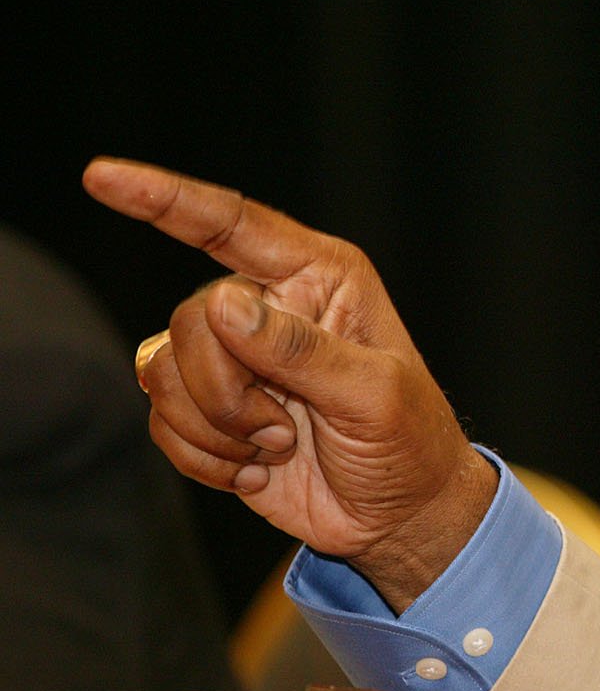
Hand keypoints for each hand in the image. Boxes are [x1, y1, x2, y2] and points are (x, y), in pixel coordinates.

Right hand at [83, 157, 492, 609]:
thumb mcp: (374, 395)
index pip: (232, 223)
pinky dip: (202, 456)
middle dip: (225, 389)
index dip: (164, 198)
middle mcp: (270, 304)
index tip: (100, 176)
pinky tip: (257, 468)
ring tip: (279, 446)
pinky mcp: (208, 407)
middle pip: (190, 322)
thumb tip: (223, 302)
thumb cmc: (408, 443)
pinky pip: (160, 419)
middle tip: (285, 429)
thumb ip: (302, 349)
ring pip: (162, 371)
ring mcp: (234, 357)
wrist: (397, 515)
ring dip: (214, 427)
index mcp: (321, 277)